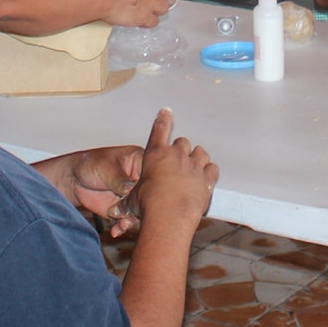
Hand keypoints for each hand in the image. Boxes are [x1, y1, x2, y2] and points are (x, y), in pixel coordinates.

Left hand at [66, 145, 145, 237]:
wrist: (72, 179)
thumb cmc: (90, 163)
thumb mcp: (106, 167)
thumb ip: (120, 180)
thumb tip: (132, 189)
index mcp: (140, 162)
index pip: (153, 173)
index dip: (151, 185)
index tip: (143, 195)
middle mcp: (139, 180)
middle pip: (148, 194)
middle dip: (141, 205)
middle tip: (132, 212)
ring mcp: (132, 196)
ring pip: (139, 210)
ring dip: (132, 219)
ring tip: (122, 223)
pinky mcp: (123, 209)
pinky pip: (127, 220)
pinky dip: (122, 227)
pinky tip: (116, 230)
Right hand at [134, 108, 217, 224]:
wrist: (169, 215)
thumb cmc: (148, 205)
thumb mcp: (133, 201)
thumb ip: (128, 201)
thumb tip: (114, 212)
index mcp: (156, 154)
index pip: (159, 129)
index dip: (163, 119)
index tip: (166, 111)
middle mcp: (176, 155)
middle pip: (183, 142)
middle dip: (180, 150)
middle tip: (177, 162)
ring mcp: (194, 165)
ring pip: (201, 152)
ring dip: (197, 158)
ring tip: (193, 168)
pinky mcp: (207, 178)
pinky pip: (213, 168)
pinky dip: (210, 172)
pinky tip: (205, 178)